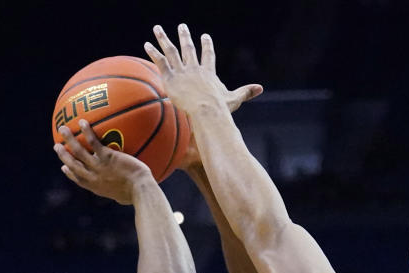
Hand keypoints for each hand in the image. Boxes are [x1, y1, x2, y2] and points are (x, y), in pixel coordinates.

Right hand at [54, 120, 155, 204]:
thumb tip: (126, 194)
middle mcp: (94, 177)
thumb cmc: (139, 195)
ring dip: (68, 140)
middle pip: (73, 165)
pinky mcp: (107, 157)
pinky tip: (82, 122)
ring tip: (62, 129)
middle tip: (56, 146)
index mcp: (96, 187)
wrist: (141, 191)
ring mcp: (98, 167)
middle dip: (63, 155)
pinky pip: (93, 142)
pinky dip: (86, 132)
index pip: (79, 180)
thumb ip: (121, 192)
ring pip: (78, 152)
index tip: (64, 167)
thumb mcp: (125, 196)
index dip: (69, 173)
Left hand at [145, 24, 261, 116]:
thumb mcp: (234, 99)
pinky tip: (147, 43)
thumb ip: (246, 92)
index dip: (207, 46)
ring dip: (164, 39)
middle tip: (182, 26)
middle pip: (188, 49)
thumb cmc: (220, 109)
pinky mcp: (170, 77)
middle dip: (184, 37)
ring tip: (157, 28)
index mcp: (208, 73)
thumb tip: (261, 88)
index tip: (205, 36)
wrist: (206, 110)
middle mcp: (194, 68)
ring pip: (171, 51)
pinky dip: (153, 52)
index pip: (208, 56)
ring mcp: (181, 72)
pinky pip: (160, 62)